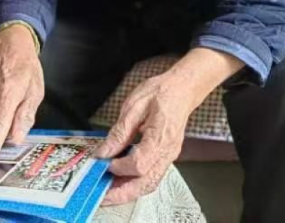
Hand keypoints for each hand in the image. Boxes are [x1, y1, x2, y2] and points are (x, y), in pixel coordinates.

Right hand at [0, 24, 43, 168]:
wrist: (10, 49)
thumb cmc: (26, 70)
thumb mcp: (35, 92)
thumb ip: (25, 116)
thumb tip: (16, 138)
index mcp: (8, 96)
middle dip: (8, 127)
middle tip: (17, 109)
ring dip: (1, 119)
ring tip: (9, 100)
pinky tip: (0, 99)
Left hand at [95, 48, 243, 205]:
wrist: (182, 89)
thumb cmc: (160, 93)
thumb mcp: (134, 106)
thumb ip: (119, 132)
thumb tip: (104, 151)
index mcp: (160, 137)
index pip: (139, 164)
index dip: (119, 166)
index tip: (104, 161)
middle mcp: (167, 152)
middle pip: (145, 183)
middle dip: (122, 193)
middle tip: (102, 196)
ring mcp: (169, 156)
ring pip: (149, 183)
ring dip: (128, 191)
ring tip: (108, 191)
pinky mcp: (166, 156)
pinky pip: (152, 176)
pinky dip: (135, 183)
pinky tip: (121, 179)